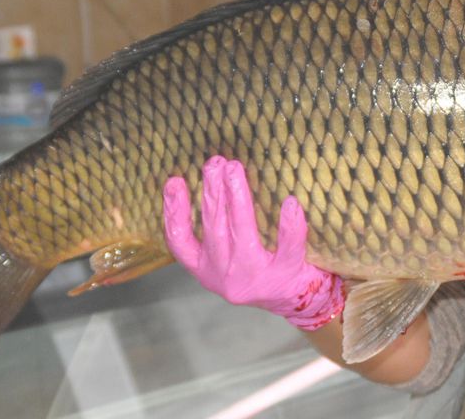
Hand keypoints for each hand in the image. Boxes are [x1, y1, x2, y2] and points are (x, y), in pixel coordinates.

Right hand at [163, 156, 343, 329]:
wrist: (292, 301)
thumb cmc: (257, 267)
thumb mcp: (226, 257)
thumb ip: (217, 230)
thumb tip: (213, 179)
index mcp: (205, 267)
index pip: (180, 242)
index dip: (173, 212)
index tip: (173, 182)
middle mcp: (224, 274)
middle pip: (214, 228)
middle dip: (212, 192)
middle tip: (215, 162)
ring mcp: (254, 276)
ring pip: (242, 233)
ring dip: (237, 198)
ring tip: (235, 170)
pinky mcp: (284, 275)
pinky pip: (287, 248)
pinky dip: (289, 225)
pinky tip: (290, 203)